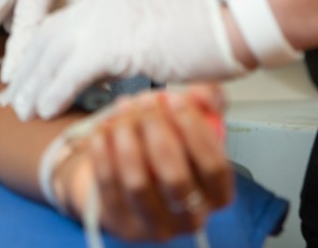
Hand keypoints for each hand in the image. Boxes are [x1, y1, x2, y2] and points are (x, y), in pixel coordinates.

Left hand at [0, 0, 245, 119]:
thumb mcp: (153, 31)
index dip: (41, 50)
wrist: (239, 17)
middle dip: (29, 69)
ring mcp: (105, 15)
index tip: (29, 75)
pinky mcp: (115, 40)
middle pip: (49, 34)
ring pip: (53, 52)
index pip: (63, 20)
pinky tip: (43, 110)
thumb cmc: (212, 29)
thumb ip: (121, 46)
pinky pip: (72, 71)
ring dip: (35, 85)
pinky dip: (54, 92)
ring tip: (23, 111)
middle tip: (15, 97)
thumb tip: (97, 75)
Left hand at [55, 86, 233, 241]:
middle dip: (156, 131)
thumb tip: (203, 94)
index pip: (214, 168)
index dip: (195, 130)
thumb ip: (205, 103)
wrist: (120, 174)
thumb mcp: (188, 123)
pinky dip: (103, 152)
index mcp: (215, 194)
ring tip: (121, 113)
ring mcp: (154, 224)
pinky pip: (108, 185)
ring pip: (138, 182)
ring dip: (127, 139)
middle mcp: (189, 216)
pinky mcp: (120, 223)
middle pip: (175, 177)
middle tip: (144, 103)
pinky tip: (102, 131)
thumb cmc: (160, 150)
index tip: (176, 100)